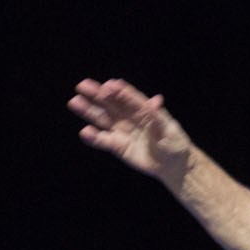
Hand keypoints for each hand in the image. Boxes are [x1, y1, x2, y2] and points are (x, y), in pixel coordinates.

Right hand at [69, 78, 192, 178]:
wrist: (172, 165)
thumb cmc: (175, 144)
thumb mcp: (169, 130)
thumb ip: (158, 118)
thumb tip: (155, 101)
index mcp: (144, 109)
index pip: (129, 97)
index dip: (119, 91)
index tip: (108, 85)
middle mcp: (130, 117)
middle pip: (111, 103)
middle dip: (97, 94)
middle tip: (82, 85)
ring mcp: (122, 130)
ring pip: (103, 118)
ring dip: (89, 110)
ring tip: (75, 102)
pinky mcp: (118, 146)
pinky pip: (104, 141)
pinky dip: (94, 137)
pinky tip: (85, 132)